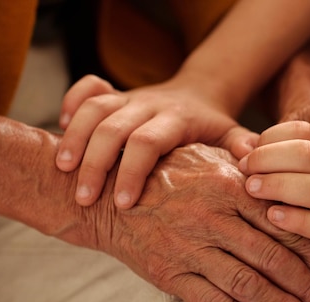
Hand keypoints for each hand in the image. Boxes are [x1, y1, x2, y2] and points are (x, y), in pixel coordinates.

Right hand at [55, 75, 257, 208]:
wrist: (200, 94)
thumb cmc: (213, 129)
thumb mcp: (231, 138)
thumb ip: (240, 150)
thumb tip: (251, 166)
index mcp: (176, 120)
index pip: (147, 142)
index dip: (132, 172)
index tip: (123, 204)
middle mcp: (149, 105)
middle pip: (112, 127)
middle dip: (95, 163)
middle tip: (83, 199)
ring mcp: (129, 97)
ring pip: (94, 109)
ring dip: (74, 138)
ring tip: (61, 170)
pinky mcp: (114, 94)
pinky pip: (86, 89)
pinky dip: (70, 104)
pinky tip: (58, 130)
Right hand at [83, 143, 309, 301]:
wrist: (106, 195)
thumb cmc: (165, 172)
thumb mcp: (206, 153)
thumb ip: (247, 159)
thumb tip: (292, 166)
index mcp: (229, 184)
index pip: (285, 222)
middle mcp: (213, 217)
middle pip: (273, 258)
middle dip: (309, 287)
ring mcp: (189, 247)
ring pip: (247, 285)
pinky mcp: (168, 274)